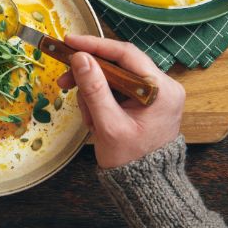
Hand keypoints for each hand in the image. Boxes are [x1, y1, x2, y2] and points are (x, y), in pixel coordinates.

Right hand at [57, 34, 184, 168]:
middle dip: (89, 74)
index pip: (126, 54)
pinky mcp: (144, 100)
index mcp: (162, 89)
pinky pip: (116, 89)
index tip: (70, 42)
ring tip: (87, 116)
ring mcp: (154, 93)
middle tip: (64, 81)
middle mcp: (163, 85)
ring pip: (113, 76)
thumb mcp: (108, 124)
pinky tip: (94, 116)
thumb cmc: (130, 159)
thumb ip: (94, 89)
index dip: (95, 46)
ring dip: (93, 91)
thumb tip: (80, 58)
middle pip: (118, 64)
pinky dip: (100, 99)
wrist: (145, 185)